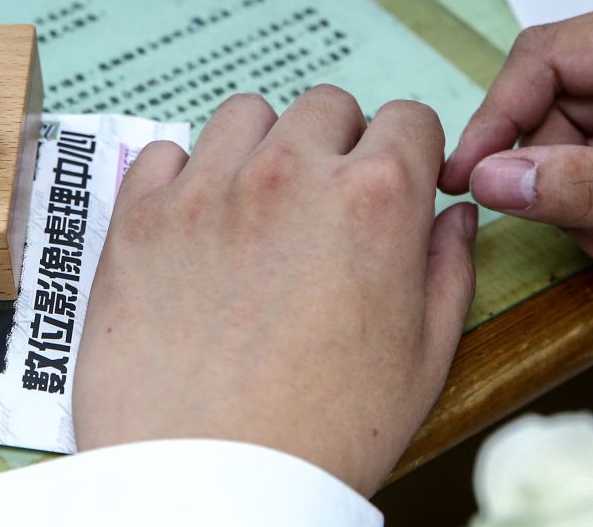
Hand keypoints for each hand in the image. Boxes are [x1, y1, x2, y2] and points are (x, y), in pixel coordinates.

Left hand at [74, 87, 476, 495]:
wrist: (209, 486)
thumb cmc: (323, 437)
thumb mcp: (425, 361)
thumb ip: (448, 270)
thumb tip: (451, 217)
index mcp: (376, 200)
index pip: (409, 118)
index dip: (408, 152)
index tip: (394, 181)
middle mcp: (293, 173)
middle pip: (327, 105)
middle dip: (337, 144)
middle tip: (325, 207)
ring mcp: (209, 187)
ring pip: (246, 114)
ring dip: (261, 147)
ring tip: (257, 211)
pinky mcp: (141, 214)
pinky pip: (165, 151)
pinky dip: (182, 176)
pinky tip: (194, 228)